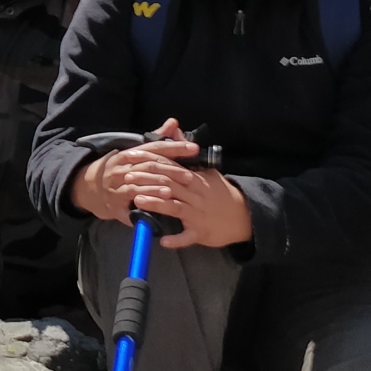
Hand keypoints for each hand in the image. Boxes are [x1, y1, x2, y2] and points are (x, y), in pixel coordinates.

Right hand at [69, 118, 196, 223]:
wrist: (88, 187)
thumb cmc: (118, 169)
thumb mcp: (134, 152)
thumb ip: (156, 139)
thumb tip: (174, 122)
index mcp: (130, 153)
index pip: (156, 147)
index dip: (175, 147)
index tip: (194, 148)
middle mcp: (123, 167)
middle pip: (149, 166)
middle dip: (170, 170)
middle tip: (189, 176)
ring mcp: (117, 185)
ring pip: (138, 184)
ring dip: (155, 187)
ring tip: (171, 190)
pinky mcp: (115, 204)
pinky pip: (128, 205)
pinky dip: (141, 205)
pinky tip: (154, 209)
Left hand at [128, 151, 252, 249]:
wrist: (243, 215)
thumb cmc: (220, 193)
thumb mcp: (206, 169)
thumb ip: (186, 152)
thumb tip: (174, 130)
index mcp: (195, 179)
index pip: (170, 166)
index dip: (150, 161)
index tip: (132, 158)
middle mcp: (195, 195)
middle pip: (169, 184)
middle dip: (147, 180)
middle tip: (127, 177)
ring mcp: (198, 214)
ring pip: (175, 207)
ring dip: (156, 204)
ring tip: (137, 200)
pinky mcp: (201, 232)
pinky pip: (187, 236)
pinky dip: (176, 239)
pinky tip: (163, 240)